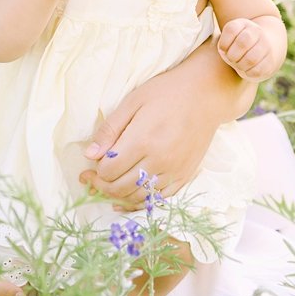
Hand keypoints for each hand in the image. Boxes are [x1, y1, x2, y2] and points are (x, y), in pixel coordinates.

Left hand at [77, 68, 217, 209]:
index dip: (95, 172)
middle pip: (121, 187)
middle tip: (91, 179)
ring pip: (139, 197)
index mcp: (142, 140)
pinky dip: (141, 202)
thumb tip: (89, 154)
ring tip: (107, 189)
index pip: (109, 170)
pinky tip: (129, 199)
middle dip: (101, 186)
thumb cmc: (166, 93)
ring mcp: (174, 171)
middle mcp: (159, 161)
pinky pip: (159, 199)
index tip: (88, 167)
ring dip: (119, 197)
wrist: (206, 95)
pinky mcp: (185, 175)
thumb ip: (110, 129)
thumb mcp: (132, 102)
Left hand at [216, 17, 279, 81]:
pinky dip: (248, 72)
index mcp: (243, 24)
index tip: (223, 48)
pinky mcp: (270, 61)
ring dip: (240, 65)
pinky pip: (257, 70)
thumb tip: (224, 52)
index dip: (223, 43)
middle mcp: (256, 31)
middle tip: (232, 58)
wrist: (263, 48)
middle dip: (232, 55)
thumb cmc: (238, 46)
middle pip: (242, 43)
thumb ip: (223, 45)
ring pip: (251, 59)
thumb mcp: (229, 40)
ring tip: (239, 64)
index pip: (231, 29)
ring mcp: (266, 45)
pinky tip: (247, 69)